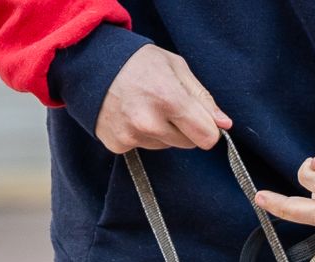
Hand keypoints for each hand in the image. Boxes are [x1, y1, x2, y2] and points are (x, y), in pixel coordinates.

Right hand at [94, 45, 230, 152]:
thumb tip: (224, 124)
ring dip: (162, 131)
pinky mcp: (117, 145)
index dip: (209, 128)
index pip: (206, 137)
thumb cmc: (137, 62)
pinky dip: (142, 135)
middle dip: (184, 127)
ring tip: (144, 106)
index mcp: (168, 99)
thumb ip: (202, 97)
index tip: (201, 118)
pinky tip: (130, 115)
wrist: (90, 63)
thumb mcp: (176, 67)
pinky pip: (144, 147)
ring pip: (166, 146)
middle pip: (188, 143)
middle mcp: (149, 122)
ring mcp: (131, 136)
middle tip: (166, 104)